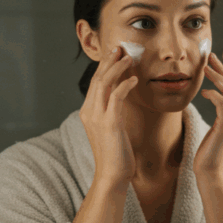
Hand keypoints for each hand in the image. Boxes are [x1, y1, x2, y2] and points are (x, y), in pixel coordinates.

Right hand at [79, 46, 140, 189]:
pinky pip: (116, 97)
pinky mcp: (109, 123)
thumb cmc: (116, 154)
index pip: (95, 83)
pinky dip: (125, 85)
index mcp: (88, 112)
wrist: (112, 175)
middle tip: (120, 48)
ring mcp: (97, 117)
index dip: (104, 66)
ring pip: (104, 83)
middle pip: (97, 78)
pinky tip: (135, 79)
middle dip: (109, 61)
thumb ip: (112, 113)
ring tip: (129, 58)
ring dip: (117, 68)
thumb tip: (119, 100)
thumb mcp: (111, 129)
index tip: (115, 54)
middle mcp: (89, 111)